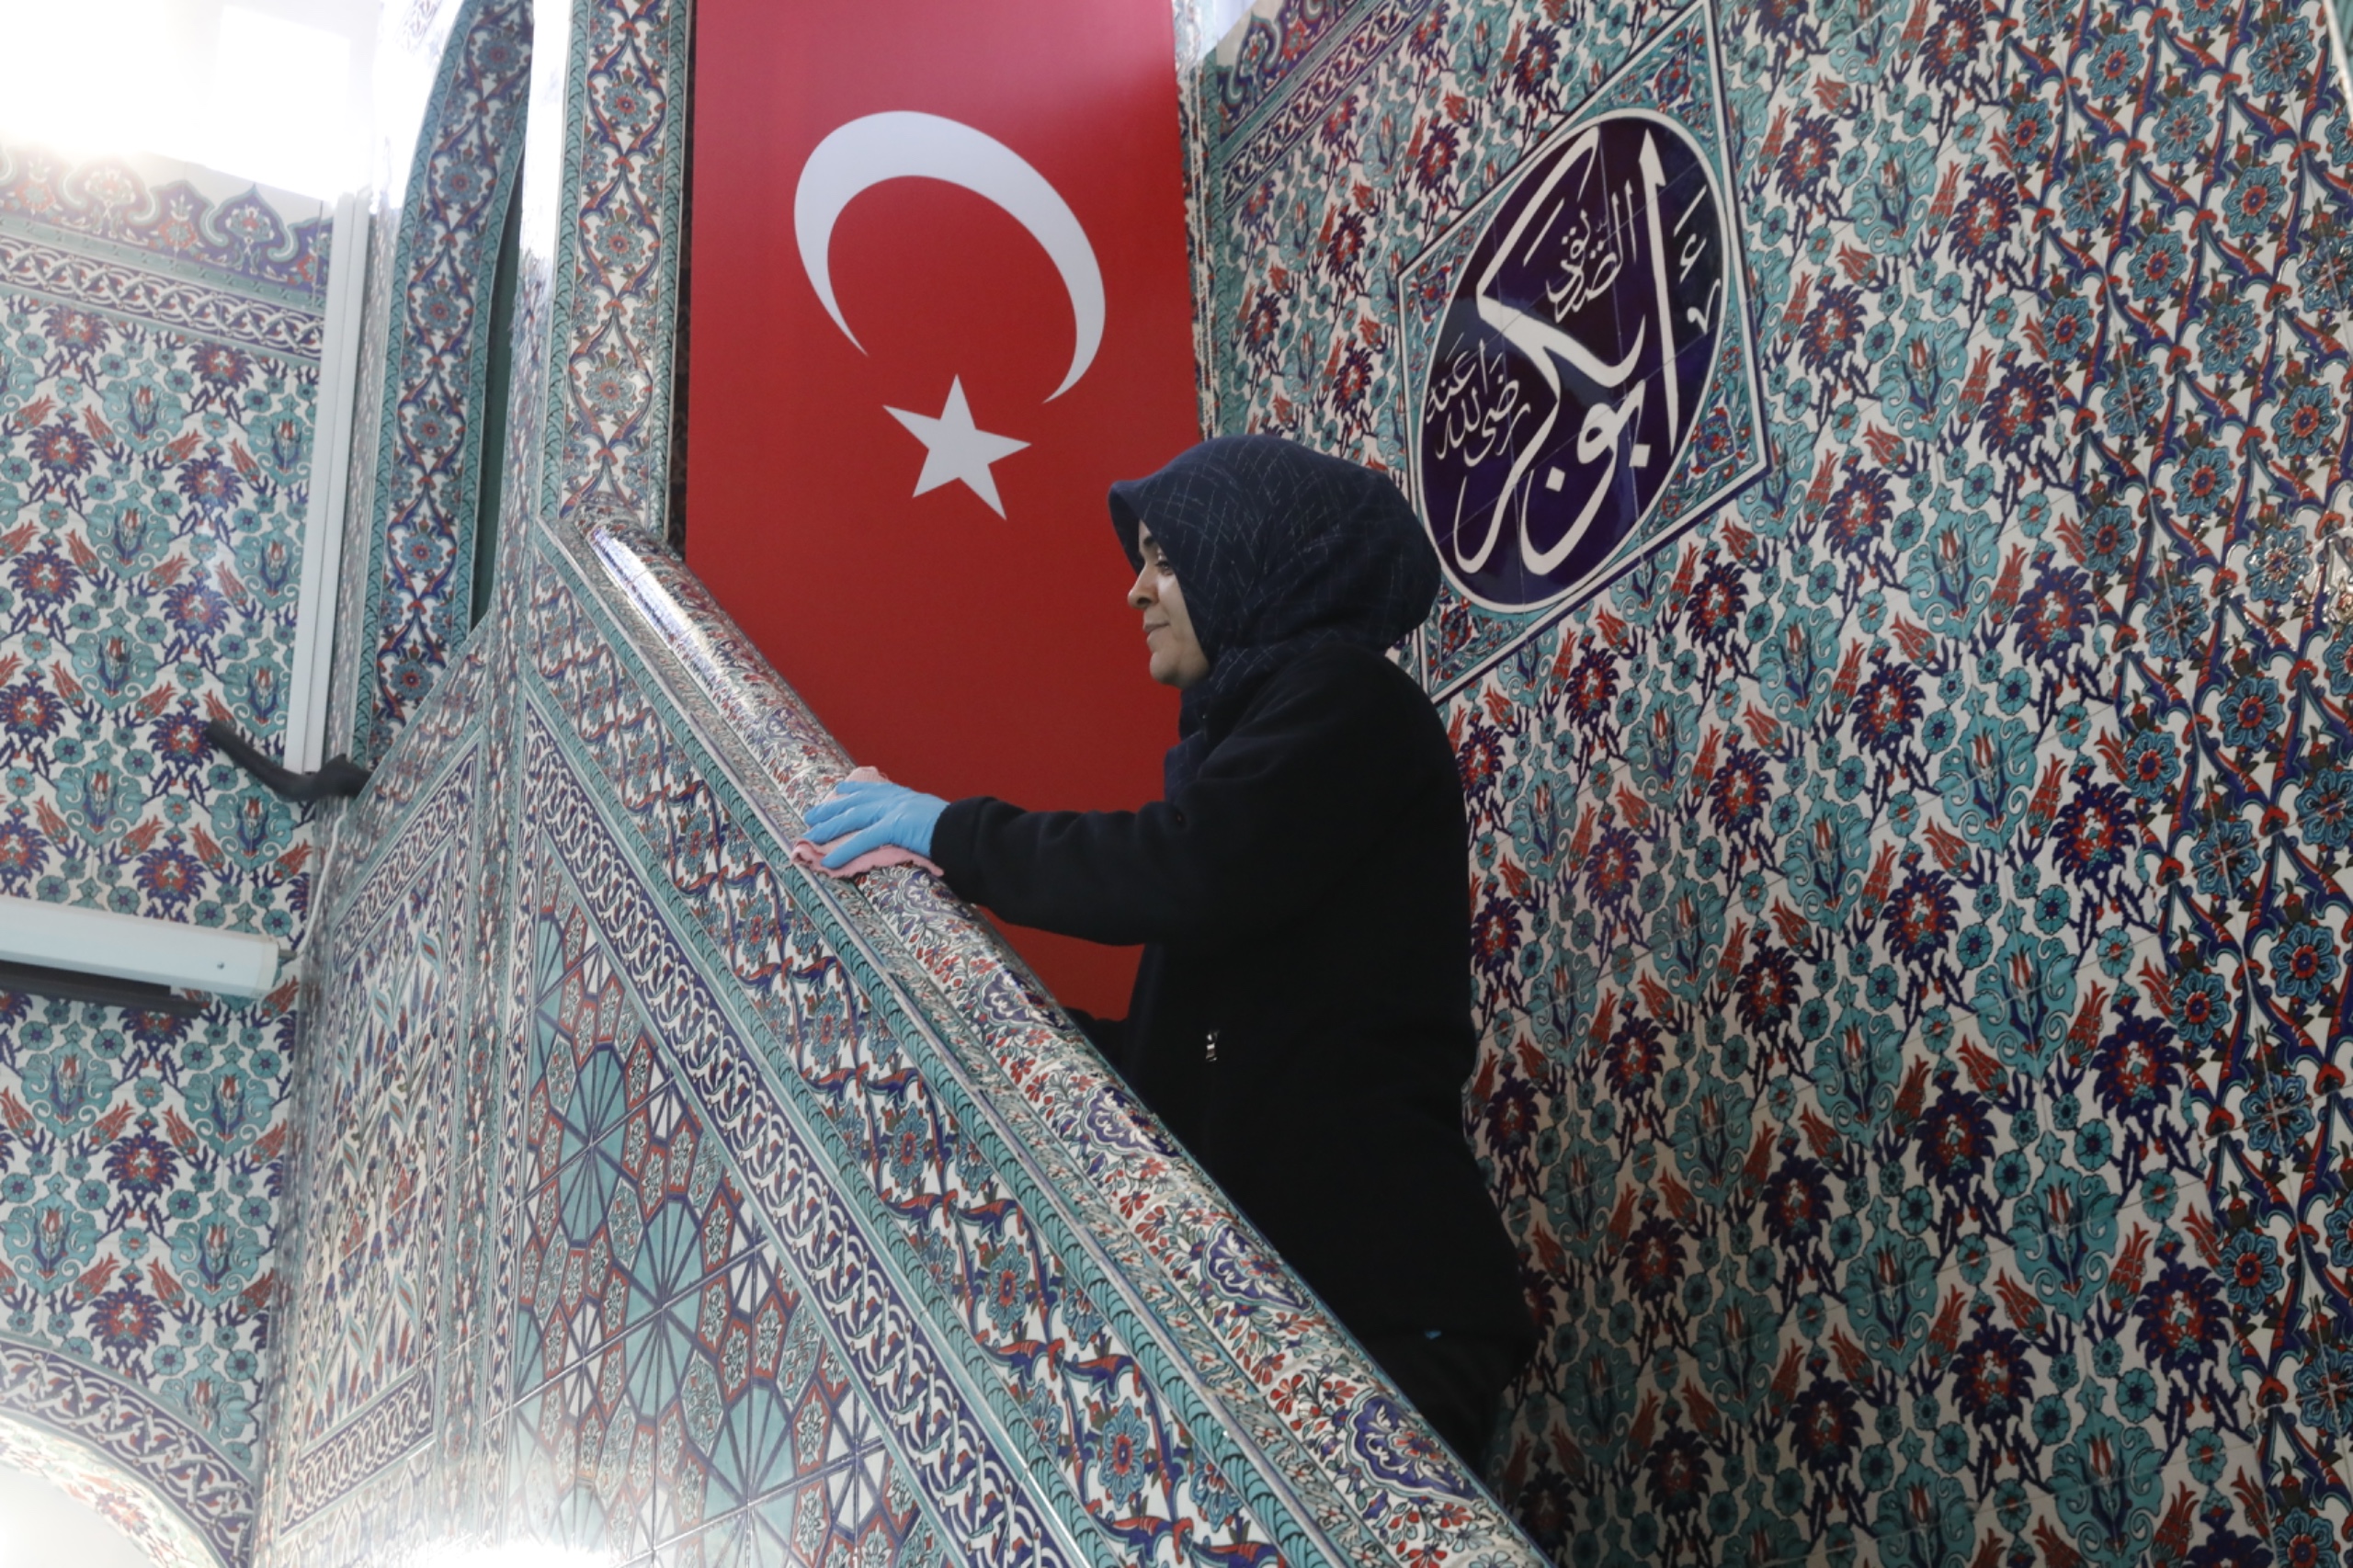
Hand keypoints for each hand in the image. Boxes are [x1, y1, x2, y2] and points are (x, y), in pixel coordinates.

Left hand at [803, 778, 947, 868]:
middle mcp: (898, 799)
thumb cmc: (960, 833)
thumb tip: (920, 836)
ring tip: (810, 838)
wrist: (970, 832)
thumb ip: (923, 825)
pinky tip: (830, 862)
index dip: (855, 789)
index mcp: (908, 798)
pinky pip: (863, 840)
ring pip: (853, 817)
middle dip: (831, 808)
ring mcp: (894, 811)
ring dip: (829, 829)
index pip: (875, 790)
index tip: (840, 789)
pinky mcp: (894, 827)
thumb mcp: (937, 822)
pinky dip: (844, 852)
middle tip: (811, 815)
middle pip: (856, 801)